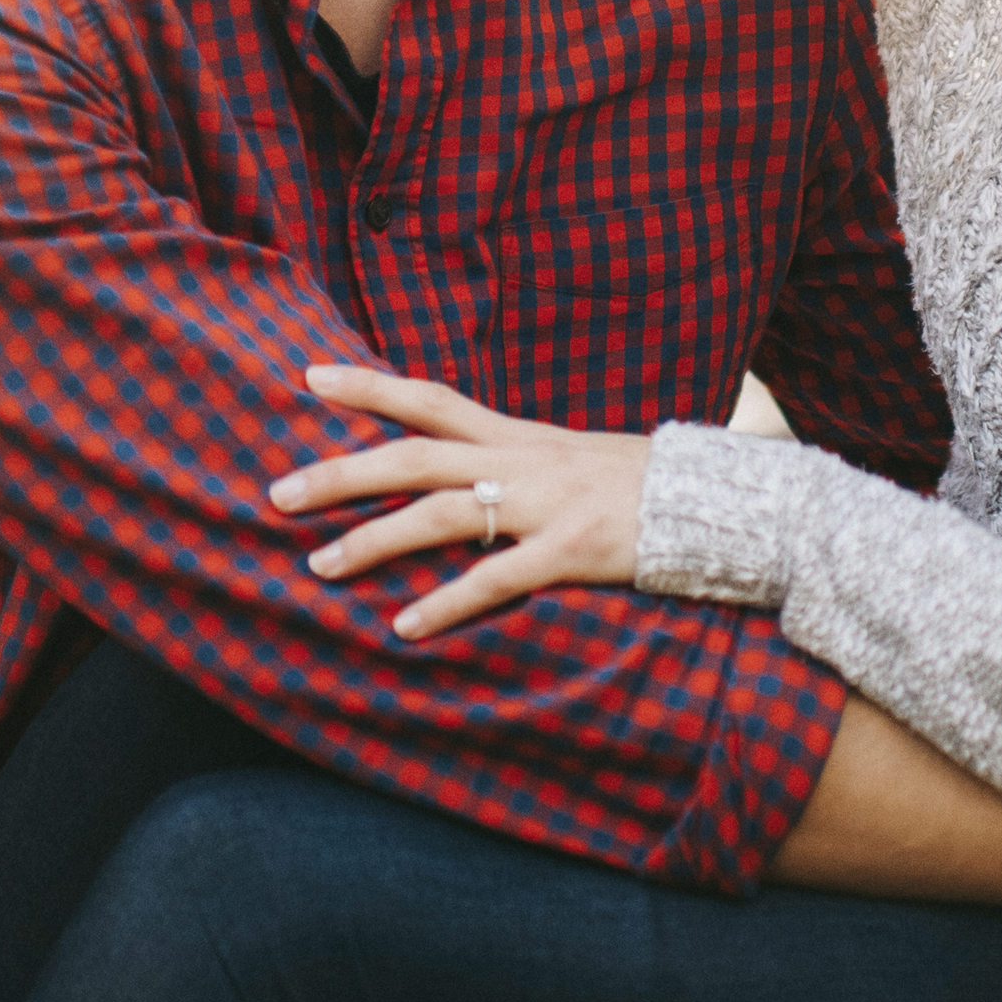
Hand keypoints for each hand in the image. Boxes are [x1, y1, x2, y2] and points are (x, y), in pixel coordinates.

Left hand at [273, 367, 648, 638]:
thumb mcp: (574, 459)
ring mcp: (548, 505)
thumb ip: (519, 463)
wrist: (723, 503)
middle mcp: (525, 461)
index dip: (370, 386)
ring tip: (320, 566)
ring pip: (443, 514)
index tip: (309, 376)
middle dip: (342, 472)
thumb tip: (466, 473)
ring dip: (374, 540)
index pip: (432, 398)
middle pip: (416, 456)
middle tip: (278, 492)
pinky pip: (497, 578)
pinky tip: (405, 626)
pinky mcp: (572, 551)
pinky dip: (446, 602)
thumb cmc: (643, 488)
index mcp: (521, 437)